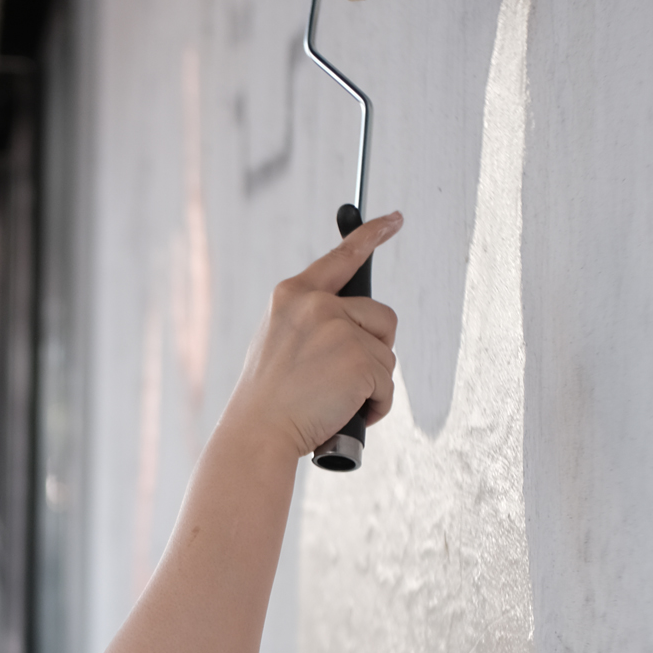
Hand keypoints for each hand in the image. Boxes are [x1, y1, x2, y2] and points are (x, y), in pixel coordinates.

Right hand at [233, 214, 401, 459]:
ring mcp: (339, 330)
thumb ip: (311, 322)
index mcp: (292, 294)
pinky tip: (347, 414)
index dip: (371, 235)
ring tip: (336, 402)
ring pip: (386, 355)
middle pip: (381, 317)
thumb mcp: (278, 341)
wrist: (257, 433)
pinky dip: (376, 406)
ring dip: (372, 384)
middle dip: (375, 349)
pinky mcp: (359, 361)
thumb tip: (354, 327)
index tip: (394, 219)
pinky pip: (387, 385)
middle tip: (344, 379)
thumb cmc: (268, 398)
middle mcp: (316, 304)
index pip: (341, 258)